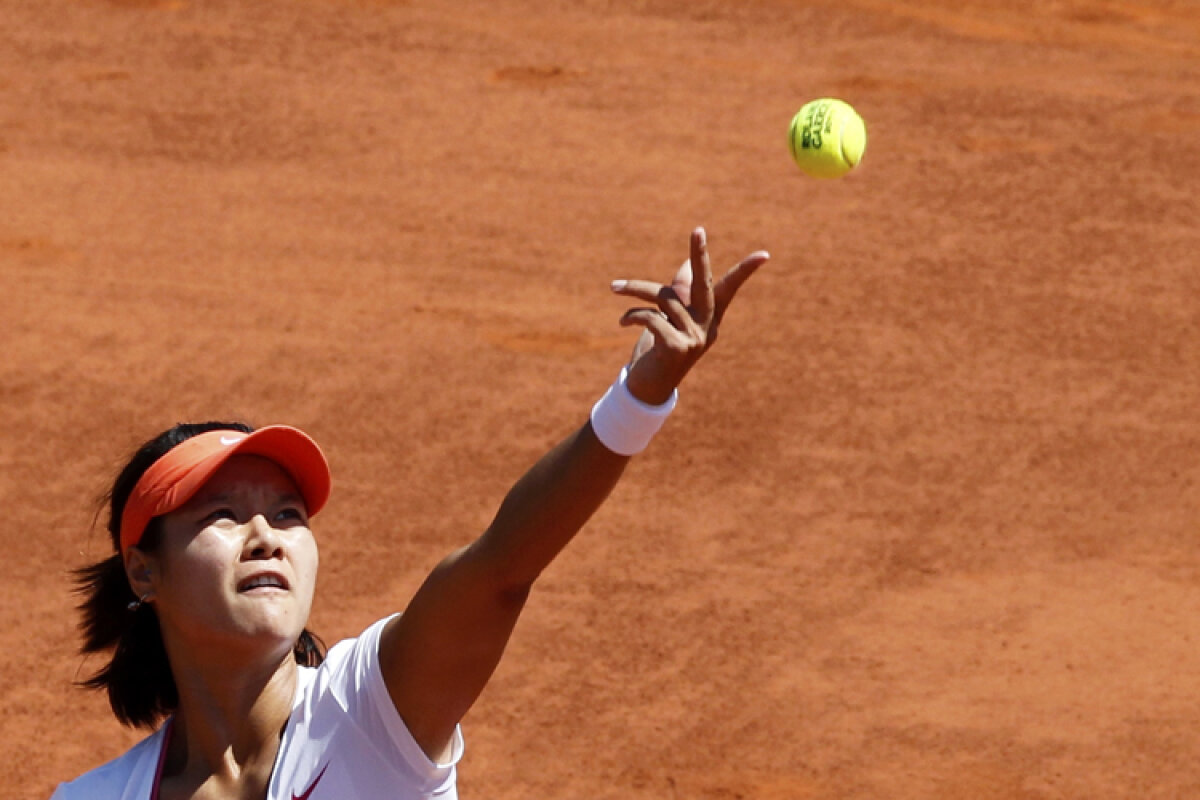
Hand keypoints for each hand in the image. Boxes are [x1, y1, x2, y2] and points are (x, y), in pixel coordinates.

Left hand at [611, 227, 768, 404]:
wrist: (646, 388)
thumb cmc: (657, 349)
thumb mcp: (669, 319)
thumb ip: (679, 292)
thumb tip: (688, 262)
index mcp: (709, 318)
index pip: (729, 289)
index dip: (745, 271)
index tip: (764, 254)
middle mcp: (706, 327)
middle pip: (703, 284)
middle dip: (700, 256)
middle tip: (698, 231)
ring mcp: (694, 339)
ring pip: (664, 297)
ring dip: (635, 289)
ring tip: (615, 288)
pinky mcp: (676, 348)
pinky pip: (652, 317)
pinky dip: (633, 314)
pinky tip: (622, 321)